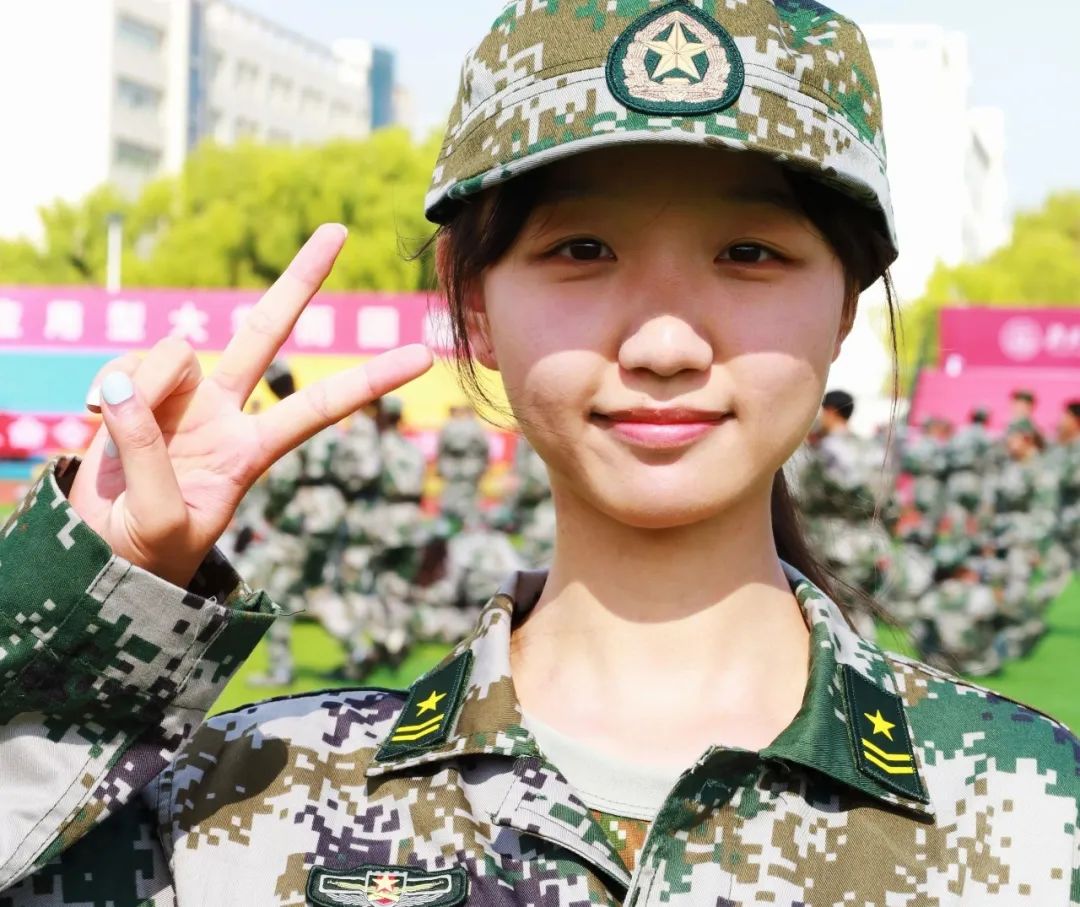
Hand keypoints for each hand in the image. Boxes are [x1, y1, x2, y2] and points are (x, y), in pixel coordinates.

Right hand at [69, 225, 433, 586]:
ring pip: (174, 351)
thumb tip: (124, 389)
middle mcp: (224, 411)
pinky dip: (109, 388)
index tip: (424, 356)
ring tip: (125, 442)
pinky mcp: (135, 388)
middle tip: (339, 230)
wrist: (103, 553)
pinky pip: (124, 366)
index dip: (370, 380)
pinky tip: (100, 419)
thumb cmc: (149, 549)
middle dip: (301, 280)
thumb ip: (147, 454)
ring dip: (145, 386)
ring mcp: (181, 396)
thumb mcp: (161, 520)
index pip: (319, 406)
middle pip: (266, 331)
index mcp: (252, 450)